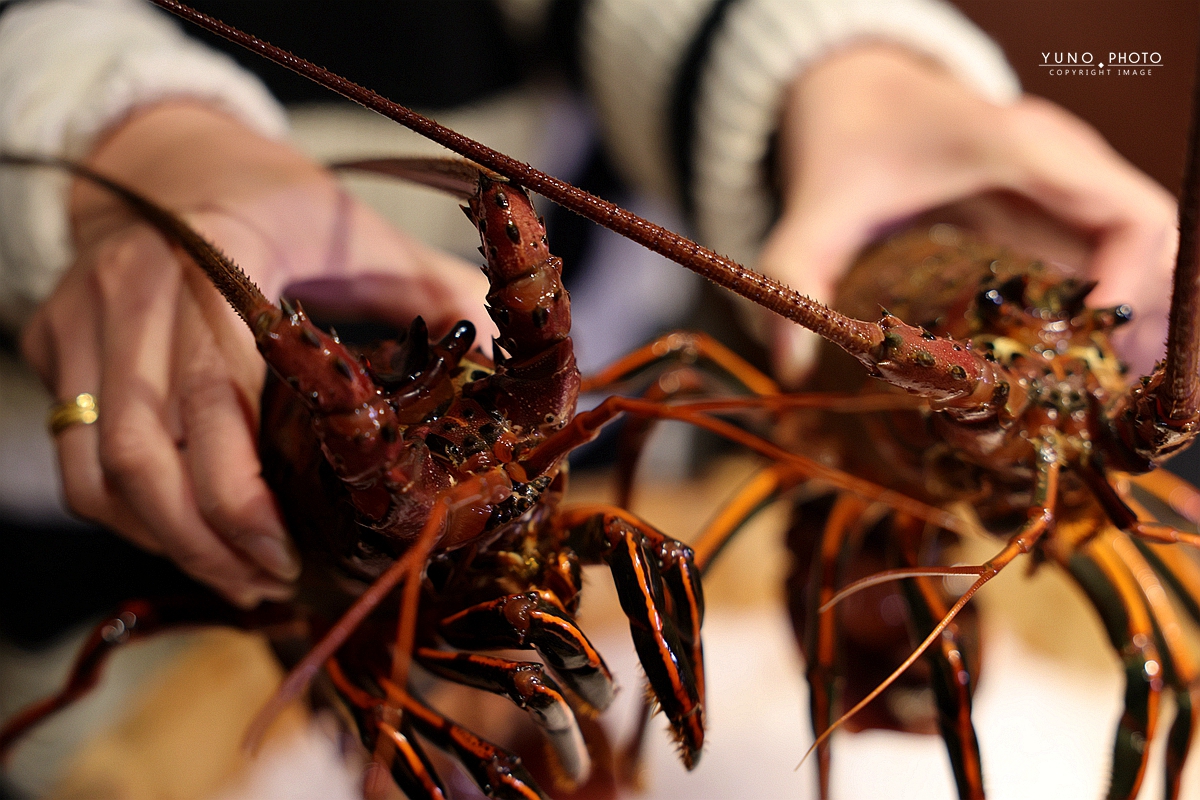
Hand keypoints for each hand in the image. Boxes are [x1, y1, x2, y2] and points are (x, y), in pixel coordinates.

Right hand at [21, 102, 494, 606]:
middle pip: (145, 448)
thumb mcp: (358, 231)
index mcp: (223, 251)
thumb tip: (502, 353)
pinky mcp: (52, 342)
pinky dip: (123, 512)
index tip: (287, 554)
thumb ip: (429, 287)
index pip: (215, 393)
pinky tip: (183, 537)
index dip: (241, 493)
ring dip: (161, 538)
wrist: (160, 156)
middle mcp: (137, 285)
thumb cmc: (278, 201)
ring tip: (235, 576)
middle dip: (205, 539)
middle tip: (270, 583)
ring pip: (96, 467)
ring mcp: (83, 316)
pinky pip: (74, 455)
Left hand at [758, 45, 1177, 383]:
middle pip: (1154, 245)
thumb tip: (787, 365)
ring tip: (1085, 388)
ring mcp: (1066, 178)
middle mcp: (1064, 161)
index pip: (1133, 219)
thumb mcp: (814, 208)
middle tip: (1090, 392)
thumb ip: (795, 274)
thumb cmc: (846, 141)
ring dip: (1128, 318)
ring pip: (1142, 251)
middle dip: (1137, 321)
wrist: (854, 89)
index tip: (1087, 350)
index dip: (1132, 289)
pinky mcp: (1055, 200)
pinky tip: (1068, 358)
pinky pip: (1110, 252)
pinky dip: (1106, 304)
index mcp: (1024, 151)